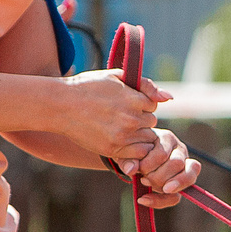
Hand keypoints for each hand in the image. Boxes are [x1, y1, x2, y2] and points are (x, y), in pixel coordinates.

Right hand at [51, 65, 171, 160]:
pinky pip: (138, 154)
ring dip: (138, 136)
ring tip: (118, 128)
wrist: (60, 105)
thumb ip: (146, 85)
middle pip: (151, 123)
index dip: (141, 104)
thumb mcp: (116, 77)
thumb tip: (169, 98)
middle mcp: (132, 119)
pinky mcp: (114, 150)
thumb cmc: (88, 87)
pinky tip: (120, 140)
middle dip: (140, 120)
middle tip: (120, 116)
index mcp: (134, 99)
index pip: (152, 106)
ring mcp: (124, 136)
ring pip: (147, 140)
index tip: (126, 103)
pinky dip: (133, 150)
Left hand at [116, 128, 199, 207]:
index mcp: (167, 139)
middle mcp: (180, 151)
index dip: (151, 164)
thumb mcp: (126, 151)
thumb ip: (127, 159)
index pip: (163, 154)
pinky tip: (143, 200)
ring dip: (162, 186)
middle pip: (177, 164)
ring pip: (187, 178)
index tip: (140, 169)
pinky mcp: (177, 186)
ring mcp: (183, 168)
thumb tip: (132, 169)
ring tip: (146, 183)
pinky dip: (159, 201)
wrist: (132, 157)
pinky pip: (175, 198)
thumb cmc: (131, 151)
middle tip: (143, 177)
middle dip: (158, 175)